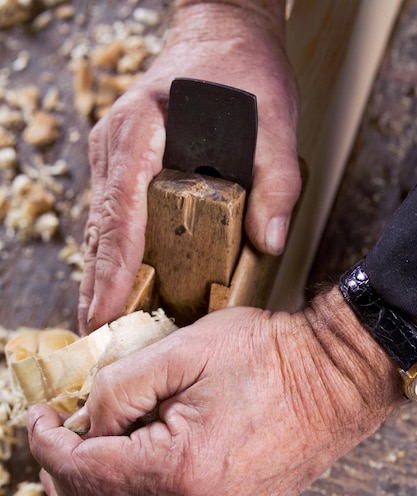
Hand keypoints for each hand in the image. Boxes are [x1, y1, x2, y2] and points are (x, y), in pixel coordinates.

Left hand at [28, 288, 401, 495]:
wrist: (328, 381)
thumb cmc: (264, 358)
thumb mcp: (183, 349)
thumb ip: (119, 386)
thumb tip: (84, 421)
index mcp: (181, 466)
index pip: (84, 470)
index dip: (47, 443)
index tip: (40, 419)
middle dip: (59, 474)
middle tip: (56, 439)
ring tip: (76, 478)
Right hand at [78, 0, 300, 332]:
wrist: (221, 37)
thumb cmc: (240, 70)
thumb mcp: (273, 119)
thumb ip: (276, 180)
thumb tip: (269, 240)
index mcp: (141, 129)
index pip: (121, 209)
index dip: (113, 266)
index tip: (107, 311)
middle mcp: (116, 146)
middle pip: (101, 228)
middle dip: (98, 285)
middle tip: (99, 336)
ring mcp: (113, 157)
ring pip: (100, 228)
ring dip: (100, 277)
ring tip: (102, 325)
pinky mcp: (122, 167)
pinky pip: (110, 219)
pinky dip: (110, 257)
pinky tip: (116, 287)